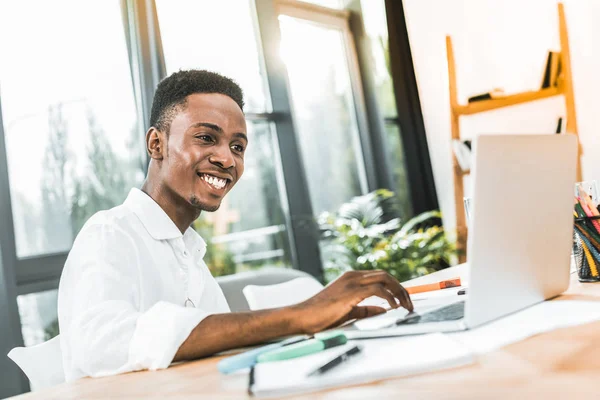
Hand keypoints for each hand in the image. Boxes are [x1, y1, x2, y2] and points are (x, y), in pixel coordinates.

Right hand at [291, 270, 412, 333]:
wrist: (302, 316)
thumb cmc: (321, 315)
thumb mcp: (348, 311)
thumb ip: (366, 309)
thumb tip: (384, 309)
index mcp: (351, 278)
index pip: (380, 276)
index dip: (395, 287)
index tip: (404, 299)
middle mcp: (353, 276)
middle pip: (386, 275)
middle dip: (401, 288)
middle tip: (410, 303)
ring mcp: (352, 282)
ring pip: (385, 279)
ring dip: (399, 292)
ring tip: (406, 306)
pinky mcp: (351, 291)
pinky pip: (378, 290)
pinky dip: (389, 297)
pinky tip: (393, 307)